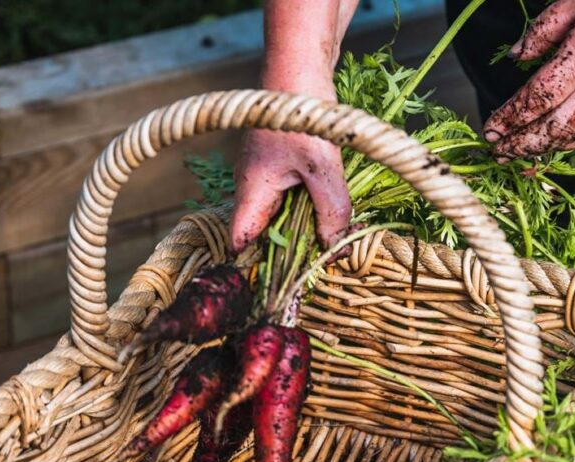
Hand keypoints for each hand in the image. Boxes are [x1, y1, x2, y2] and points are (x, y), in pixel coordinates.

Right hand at [229, 0, 360, 253]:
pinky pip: (287, 198)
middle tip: (321, 265)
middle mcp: (250, 187)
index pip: (240, 242)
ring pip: (279, 216)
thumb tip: (333, 249)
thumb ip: (331, 210)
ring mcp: (261, 177)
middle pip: (263, 234)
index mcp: (252, 191)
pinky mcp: (276, 168)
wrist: (298, 67)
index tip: (283, 282)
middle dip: (290, 250)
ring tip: (330, 240)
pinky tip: (328, 210)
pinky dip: (306, 208)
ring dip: (303, 228)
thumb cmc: (305, 114)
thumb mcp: (325, 167)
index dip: (257, 265)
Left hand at [484, 0, 574, 160]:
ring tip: (523, 156)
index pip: (535, 98)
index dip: (510, 117)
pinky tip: (562, 144)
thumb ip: (544, 30)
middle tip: (499, 153)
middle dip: (522, 143)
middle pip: (552, 127)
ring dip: (546, 149)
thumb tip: (517, 54)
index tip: (490, 129)